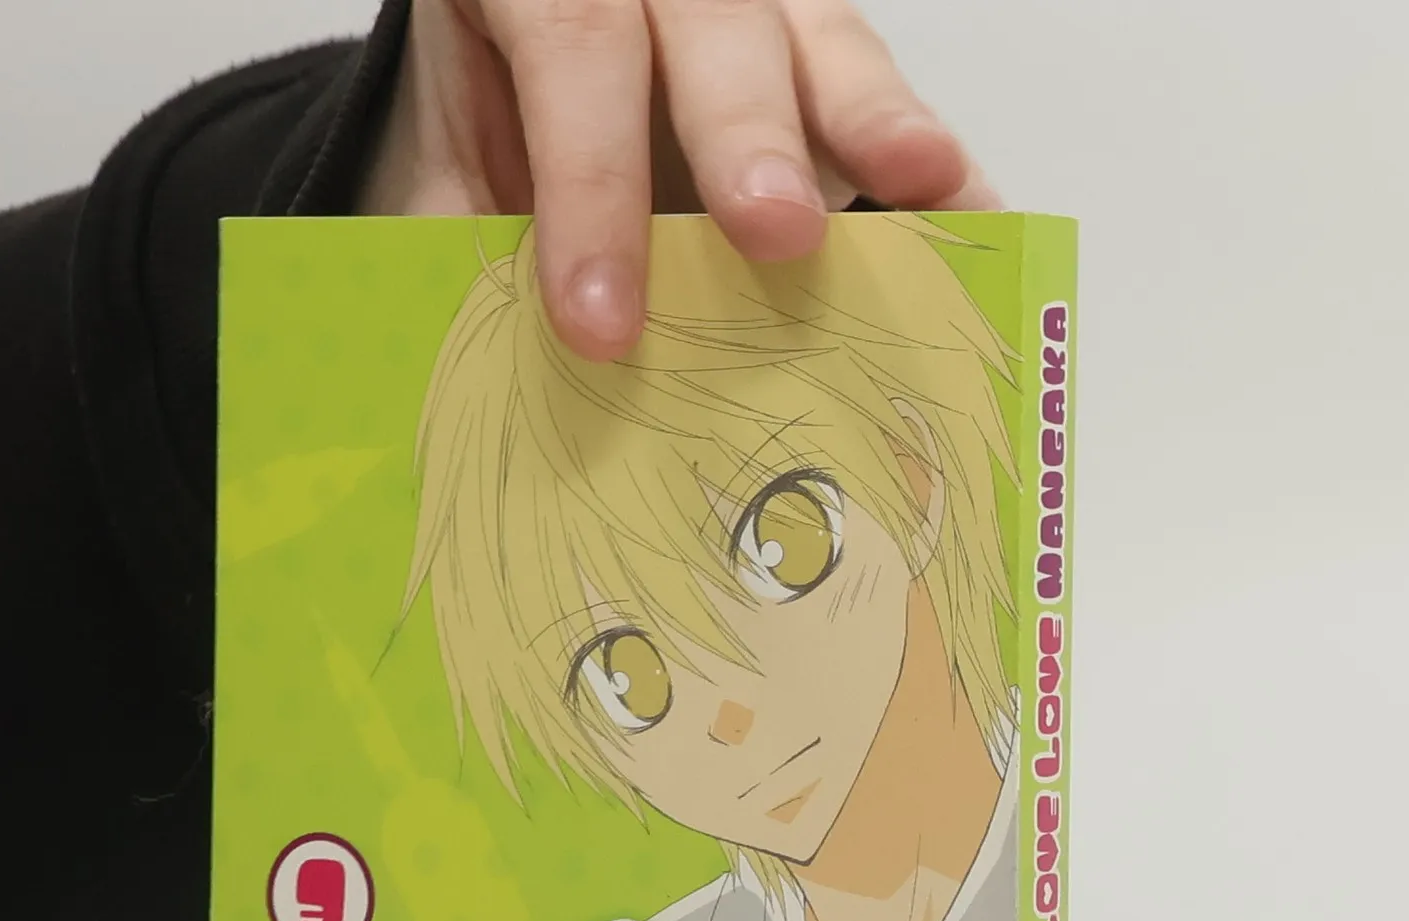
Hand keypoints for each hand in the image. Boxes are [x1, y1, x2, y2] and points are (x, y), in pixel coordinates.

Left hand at [362, 0, 1001, 358]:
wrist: (496, 97)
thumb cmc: (481, 153)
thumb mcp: (441, 194)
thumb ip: (469, 255)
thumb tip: (506, 393)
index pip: (569, 47)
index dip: (588, 182)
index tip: (599, 324)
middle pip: (708, 17)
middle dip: (742, 133)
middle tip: (774, 234)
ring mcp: (745, 5)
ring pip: (810, 32)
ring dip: (871, 118)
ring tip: (925, 186)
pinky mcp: (809, 48)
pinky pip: (867, 86)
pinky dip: (917, 150)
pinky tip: (967, 208)